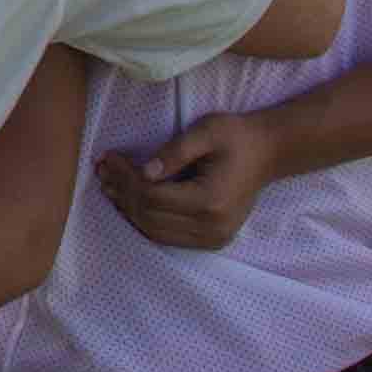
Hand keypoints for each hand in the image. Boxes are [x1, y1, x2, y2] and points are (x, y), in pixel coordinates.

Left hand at [97, 116, 275, 250]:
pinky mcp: (211, 239)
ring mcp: (213, 238)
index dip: (124, 177)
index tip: (108, 157)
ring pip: (154, 231)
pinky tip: (129, 199)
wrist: (268, 153)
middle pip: (149, 216)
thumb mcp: (206, 132)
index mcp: (211, 201)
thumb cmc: (236, 137)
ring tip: (109, 183)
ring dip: (127, 208)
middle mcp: (212, 227)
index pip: (152, 196)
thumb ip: (175, 151)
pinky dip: (143, 219)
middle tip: (103, 169)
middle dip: (121, 192)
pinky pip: (166, 236)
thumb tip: (144, 172)